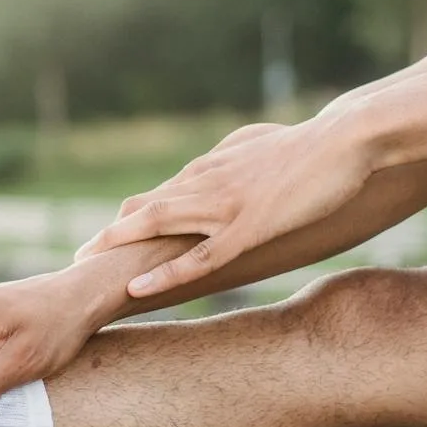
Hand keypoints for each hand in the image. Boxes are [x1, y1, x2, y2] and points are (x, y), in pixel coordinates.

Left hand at [74, 109, 377, 298]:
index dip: (133, 215)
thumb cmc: (314, 145)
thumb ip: (237, 154)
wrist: (346, 140)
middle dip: (111, 233)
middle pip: (147, 208)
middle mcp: (209, 182)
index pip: (162, 193)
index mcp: (214, 166)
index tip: (109, 233)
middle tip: (80, 255)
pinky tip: (138, 287)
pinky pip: (199, 257)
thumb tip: (224, 158)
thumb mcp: (263, 144)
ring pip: (158, 226)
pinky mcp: (248, 227)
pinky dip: (165, 273)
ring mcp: (225, 204)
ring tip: (87, 267)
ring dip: (120, 246)